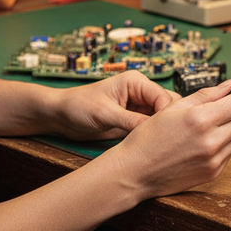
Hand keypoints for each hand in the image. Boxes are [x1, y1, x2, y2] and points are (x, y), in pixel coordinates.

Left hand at [51, 71, 180, 140]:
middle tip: (169, 144)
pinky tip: (154, 149)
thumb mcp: (105, 114)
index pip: (164, 97)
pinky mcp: (134, 121)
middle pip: (168, 106)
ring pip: (163, 119)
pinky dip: (154, 137)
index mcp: (136, 82)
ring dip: (162, 132)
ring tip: (163, 148)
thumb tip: (155, 131)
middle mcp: (141, 92)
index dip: (168, 116)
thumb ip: (131, 121)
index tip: (168, 135)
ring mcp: (139, 107)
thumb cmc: (78, 106)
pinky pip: (151, 128)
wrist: (61, 116)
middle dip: (170, 123)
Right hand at [111, 79, 230, 200]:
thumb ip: (205, 95)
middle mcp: (211, 142)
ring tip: (214, 121)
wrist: (134, 172)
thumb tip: (228, 86)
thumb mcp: (174, 108)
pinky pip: (230, 152)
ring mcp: (214, 160)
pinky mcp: (213, 173)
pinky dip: (226, 141)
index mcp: (201, 120)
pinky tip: (208, 138)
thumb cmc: (148, 139)